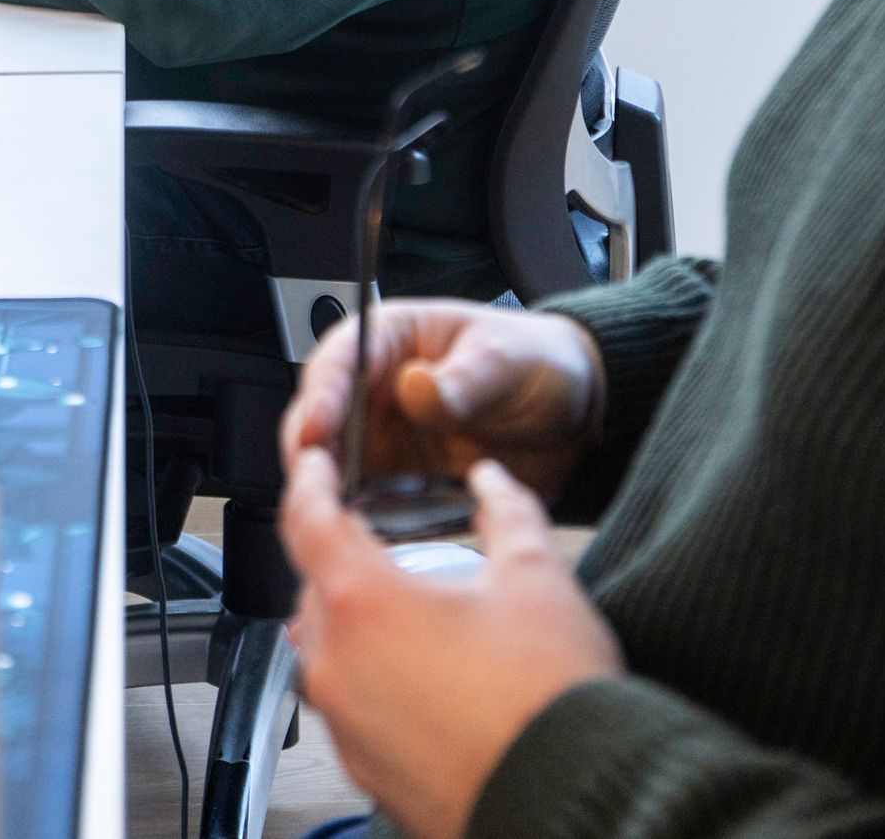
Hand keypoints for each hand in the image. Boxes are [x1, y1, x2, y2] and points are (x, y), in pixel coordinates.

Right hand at [280, 299, 604, 502]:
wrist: (571, 413)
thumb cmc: (535, 363)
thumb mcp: (507, 361)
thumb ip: (464, 378)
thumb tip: (415, 387)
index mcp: (390, 339)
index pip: (338, 362)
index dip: (320, 396)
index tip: (315, 430)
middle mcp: (373, 391)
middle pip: (317, 423)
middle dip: (312, 458)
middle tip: (320, 491)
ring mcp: (381, 442)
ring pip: (331, 473)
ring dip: (331, 499)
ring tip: (344, 526)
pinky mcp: (396, 486)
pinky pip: (367, 511)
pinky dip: (365, 528)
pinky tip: (375, 544)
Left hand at [284, 451, 623, 838]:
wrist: (569, 804)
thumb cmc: (547, 703)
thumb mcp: (538, 579)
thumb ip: (508, 514)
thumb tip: (494, 483)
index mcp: (364, 604)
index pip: (308, 520)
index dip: (309, 480)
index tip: (314, 464)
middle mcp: (337, 666)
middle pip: (315, 588)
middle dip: (342, 558)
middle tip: (379, 541)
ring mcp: (346, 727)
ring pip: (329, 652)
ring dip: (358, 624)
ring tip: (415, 615)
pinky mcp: (365, 770)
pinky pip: (352, 707)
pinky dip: (375, 681)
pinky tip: (429, 680)